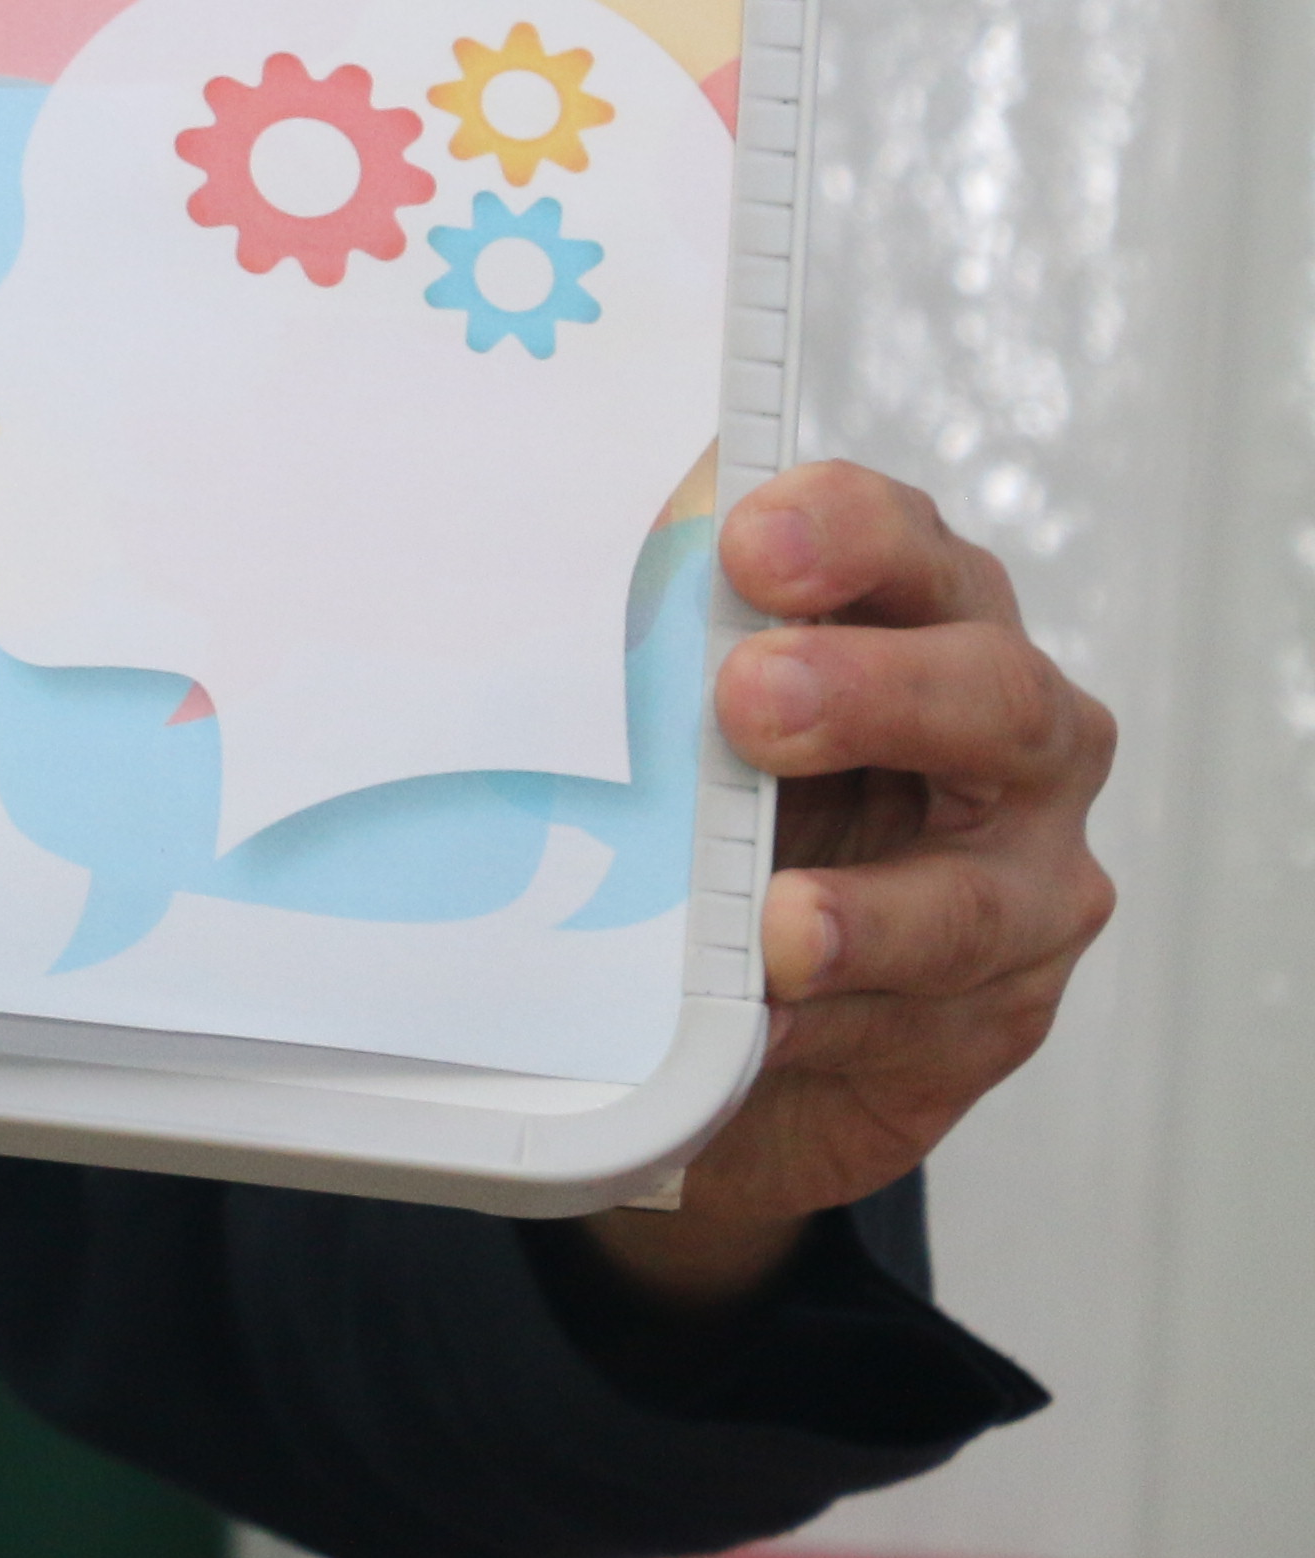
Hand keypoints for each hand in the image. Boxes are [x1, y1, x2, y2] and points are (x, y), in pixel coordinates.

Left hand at [581, 462, 1112, 1312]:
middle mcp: (1010, 739)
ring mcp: (1022, 883)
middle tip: (749, 701)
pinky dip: (834, 1026)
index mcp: (925, 620)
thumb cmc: (719, 804)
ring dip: (867, 913)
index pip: (907, 544)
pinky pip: (926, 1022)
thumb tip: (534, 597)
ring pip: (975, 893)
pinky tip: (762, 1026)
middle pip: (991, 694)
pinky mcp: (996, 1010)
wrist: (749, 994)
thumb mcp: (686, 714)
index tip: (746, 545)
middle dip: (872, 692)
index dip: (842, 531)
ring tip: (777, 929)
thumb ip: (659, 655)